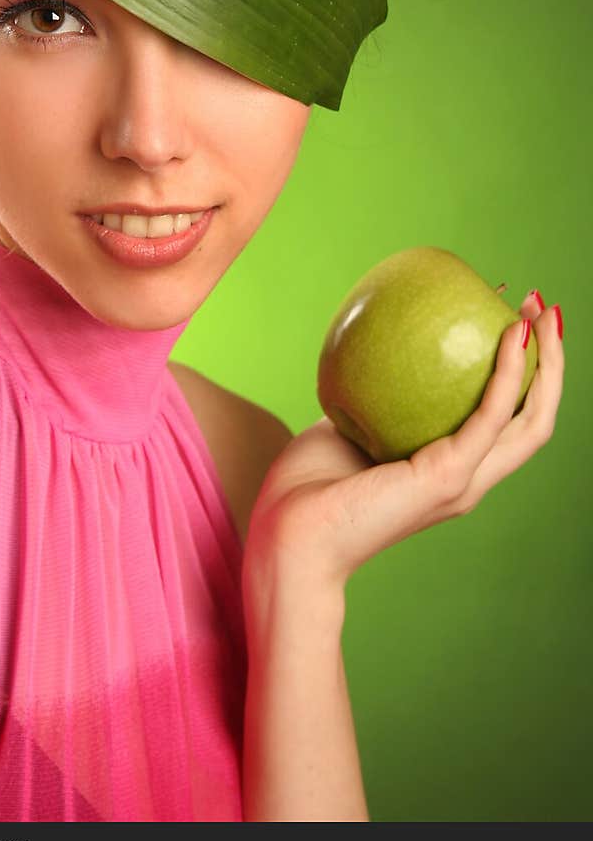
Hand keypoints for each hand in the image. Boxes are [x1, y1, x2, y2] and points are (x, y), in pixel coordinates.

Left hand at [245, 292, 563, 592]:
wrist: (290, 534)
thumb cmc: (306, 486)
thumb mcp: (345, 424)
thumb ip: (370, 396)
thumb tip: (375, 344)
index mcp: (448, 470)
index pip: (506, 421)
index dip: (522, 372)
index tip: (515, 317)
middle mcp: (468, 478)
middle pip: (534, 418)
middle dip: (550, 361)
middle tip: (543, 306)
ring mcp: (463, 481)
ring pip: (532, 420)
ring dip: (547, 362)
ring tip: (544, 312)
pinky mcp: (449, 477)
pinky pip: (490, 416)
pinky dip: (508, 373)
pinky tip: (510, 334)